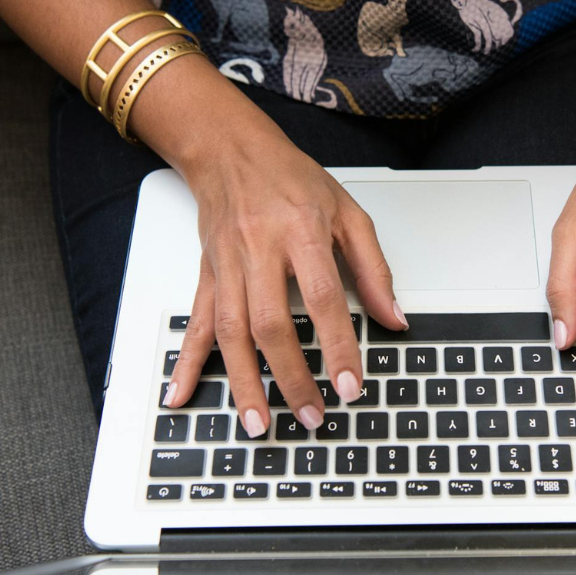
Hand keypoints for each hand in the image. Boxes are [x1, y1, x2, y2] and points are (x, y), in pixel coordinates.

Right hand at [158, 88, 407, 435]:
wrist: (232, 151)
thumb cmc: (292, 179)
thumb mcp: (348, 213)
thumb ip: (373, 268)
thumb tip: (394, 319)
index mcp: (301, 232)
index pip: (323, 298)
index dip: (338, 345)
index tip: (351, 385)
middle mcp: (259, 250)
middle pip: (271, 324)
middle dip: (291, 377)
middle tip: (312, 416)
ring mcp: (227, 265)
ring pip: (230, 333)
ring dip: (244, 383)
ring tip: (259, 423)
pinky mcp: (207, 274)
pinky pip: (195, 322)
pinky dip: (187, 362)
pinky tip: (181, 393)